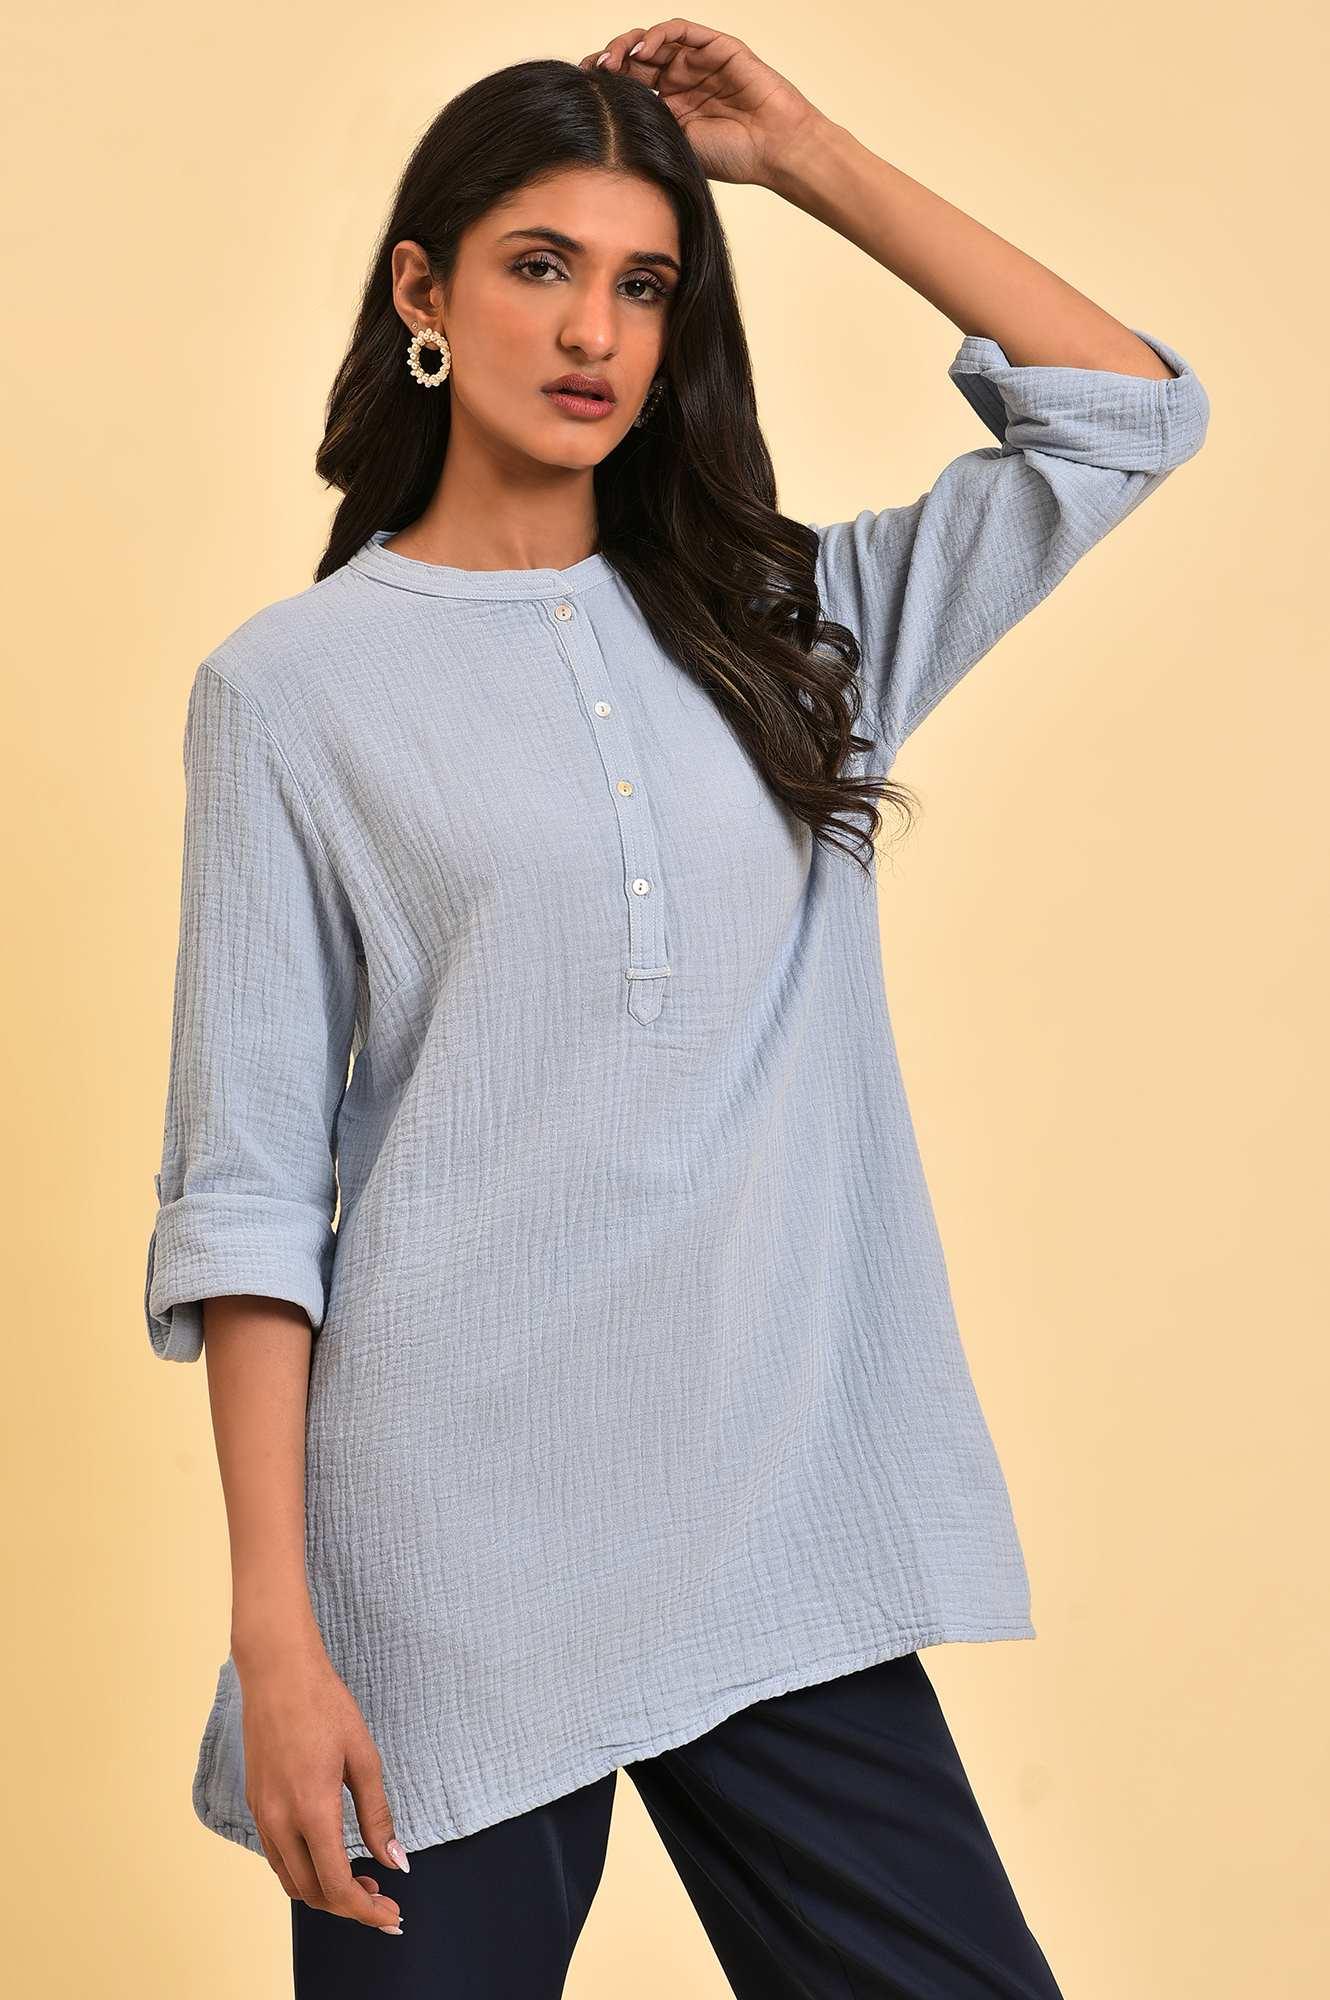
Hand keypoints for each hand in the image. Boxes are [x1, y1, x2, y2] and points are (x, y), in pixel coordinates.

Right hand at [238, 1639, 408, 1931]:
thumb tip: (395, 1860)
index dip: (366, 1911)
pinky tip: (329, 1854)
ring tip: (360, 1879)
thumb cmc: (325, 1706)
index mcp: (312, 1811)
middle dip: (349, 1906)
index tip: (391, 1916)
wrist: (278, 1673)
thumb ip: (378, 1814)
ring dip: (324, 1891)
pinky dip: (304, 1870)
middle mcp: (280, 1821)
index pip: (337, 1885)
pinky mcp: (255, 1804)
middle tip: (382, 1898)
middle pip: (312, 1893)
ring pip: (290, 1880)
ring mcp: (262, 1814)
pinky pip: (277, 1857)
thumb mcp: (363, 1757)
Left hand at [577, 19, 829, 187]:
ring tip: (613, 59)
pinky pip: (682, 31)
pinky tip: (643, 49)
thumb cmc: (734, 158)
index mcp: (672, 106)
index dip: (607, 81)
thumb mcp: (679, 145)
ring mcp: (699, 62)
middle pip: (637, 58)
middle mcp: (683, 80)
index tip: (583, 89)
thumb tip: (606, 120)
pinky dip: (659, 34)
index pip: (631, 84)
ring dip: (629, 44)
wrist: (776, 151)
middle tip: (593, 72)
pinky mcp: (717, 47)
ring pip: (655, 39)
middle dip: (611, 60)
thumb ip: (650, 125)